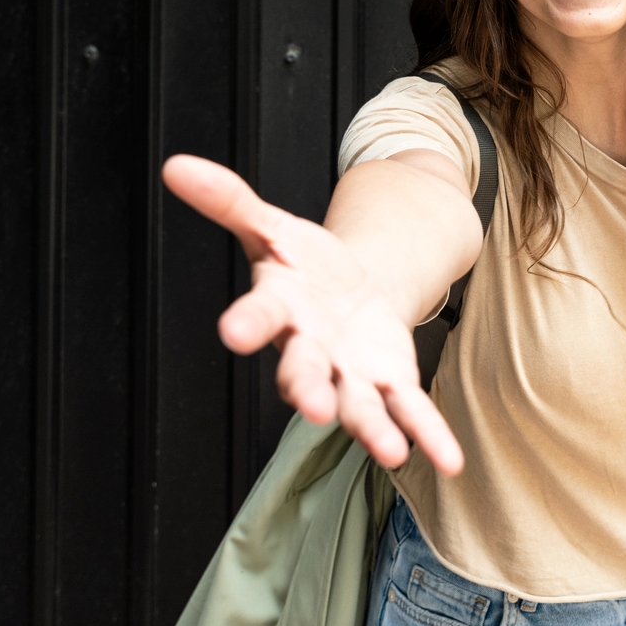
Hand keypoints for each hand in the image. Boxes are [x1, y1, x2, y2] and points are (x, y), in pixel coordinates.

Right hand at [160, 154, 464, 474]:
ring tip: (389, 451)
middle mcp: (311, 351)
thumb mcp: (273, 227)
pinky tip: (450, 461)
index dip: (247, 322)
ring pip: (356, 405)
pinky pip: (410, 411)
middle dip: (307, 389)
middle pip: (304, 373)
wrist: (351, 288)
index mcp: (280, 309)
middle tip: (313, 408)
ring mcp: (350, 373)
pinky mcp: (389, 381)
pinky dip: (429, 435)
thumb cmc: (305, 266)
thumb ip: (229, 201)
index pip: (259, 315)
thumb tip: (174, 165)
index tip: (231, 332)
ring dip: (371, 428)